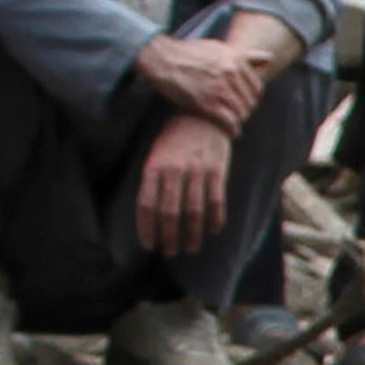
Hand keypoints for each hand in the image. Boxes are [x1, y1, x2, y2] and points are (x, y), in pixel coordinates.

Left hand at [133, 108, 231, 252]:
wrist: (202, 112)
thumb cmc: (175, 137)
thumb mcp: (156, 154)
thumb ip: (153, 180)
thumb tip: (150, 215)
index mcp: (154, 167)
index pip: (147, 205)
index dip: (147, 229)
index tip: (149, 245)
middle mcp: (174, 170)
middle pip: (169, 213)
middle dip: (169, 237)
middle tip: (169, 252)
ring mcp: (197, 170)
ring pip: (193, 212)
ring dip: (191, 234)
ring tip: (190, 247)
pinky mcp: (217, 170)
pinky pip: (216, 201)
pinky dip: (215, 219)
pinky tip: (213, 231)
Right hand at [134, 27, 268, 126]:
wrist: (163, 58)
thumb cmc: (189, 52)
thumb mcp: (220, 47)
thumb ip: (246, 55)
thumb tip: (269, 59)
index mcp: (235, 60)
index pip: (256, 87)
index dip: (251, 97)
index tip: (244, 102)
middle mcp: (230, 73)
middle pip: (249, 101)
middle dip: (245, 109)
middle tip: (237, 114)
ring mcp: (219, 89)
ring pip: (241, 112)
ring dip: (238, 119)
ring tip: (232, 121)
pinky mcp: (207, 103)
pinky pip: (229, 121)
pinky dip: (233, 129)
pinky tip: (232, 132)